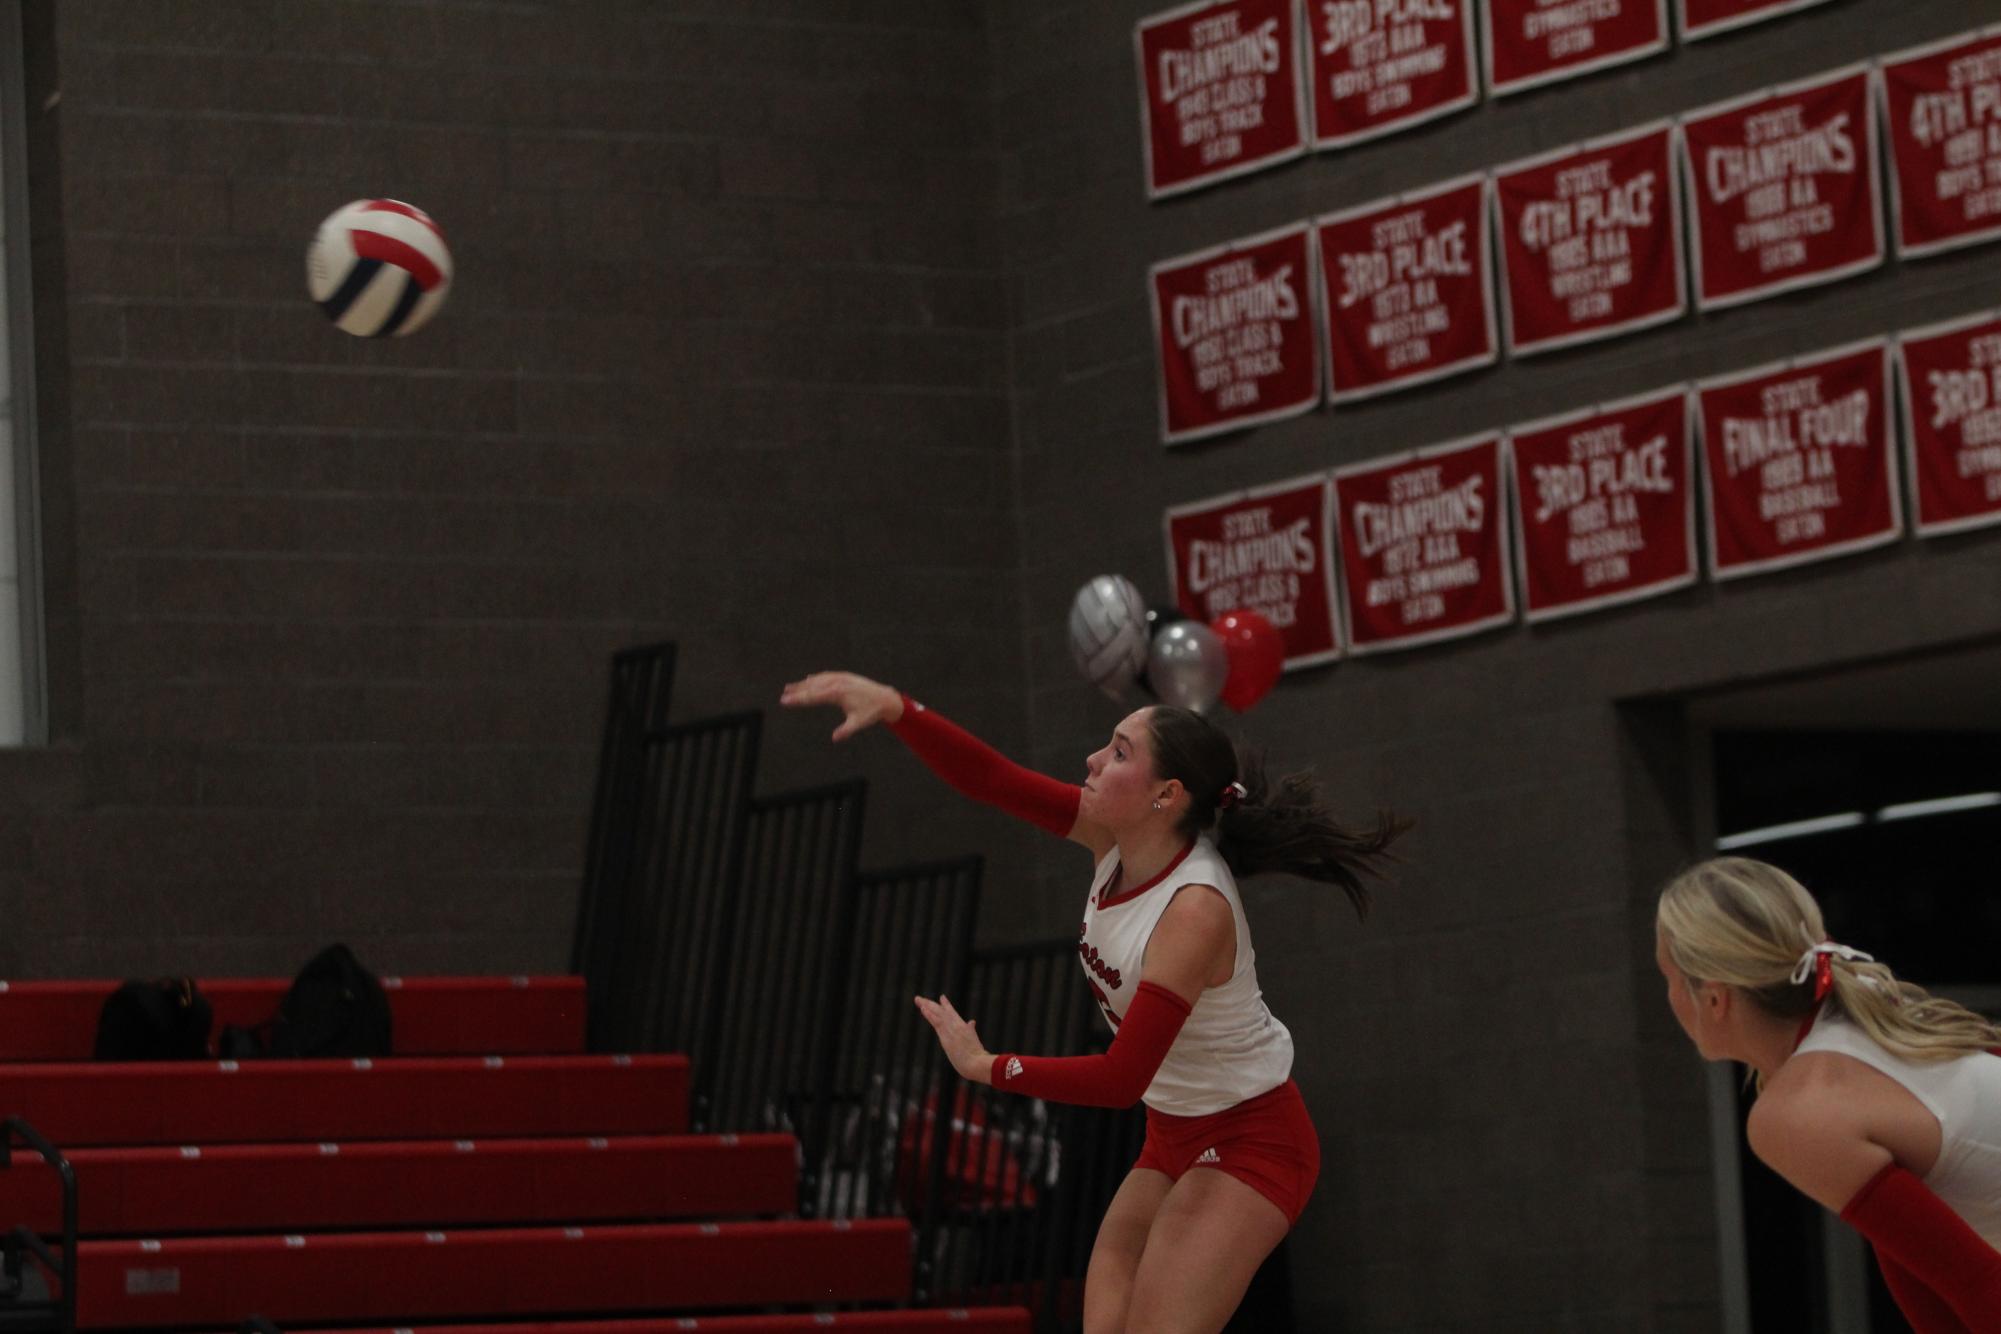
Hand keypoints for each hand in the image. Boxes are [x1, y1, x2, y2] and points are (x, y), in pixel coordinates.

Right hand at [779, 671, 904, 741]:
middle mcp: (837, 683)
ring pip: (818, 679)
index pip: (813, 696)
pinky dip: (817, 678)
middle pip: (813, 686)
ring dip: (804, 683)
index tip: (786, 700)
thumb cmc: (871, 712)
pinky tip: (810, 679)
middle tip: (783, 695)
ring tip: (790, 687)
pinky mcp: (845, 676)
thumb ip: (846, 730)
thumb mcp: (858, 723)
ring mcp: (841, 678)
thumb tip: (835, 738)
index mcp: (838, 693)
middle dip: (797, 690)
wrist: (885, 697)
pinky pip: (827, 676)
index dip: (798, 699)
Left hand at [914, 994, 991, 1084]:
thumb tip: (972, 1021)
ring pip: (937, 1014)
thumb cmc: (977, 1056)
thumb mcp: (974, 1040)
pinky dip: (930, 1014)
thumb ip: (971, 1030)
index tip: (941, 997)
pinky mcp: (946, 1035)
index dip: (946, 1005)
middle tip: (919, 999)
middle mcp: (956, 1025)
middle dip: (930, 1004)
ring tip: (917, 999)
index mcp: (962, 1027)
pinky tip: (923, 1008)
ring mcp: (951, 1029)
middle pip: (941, 1012)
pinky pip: (936, 1022)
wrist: (975, 1063)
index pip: (952, 1013)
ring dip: (926, 1006)